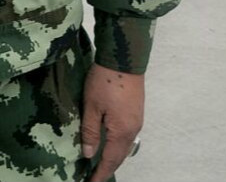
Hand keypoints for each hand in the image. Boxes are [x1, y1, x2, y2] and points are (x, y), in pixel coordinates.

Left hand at [80, 63, 143, 181]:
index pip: (110, 160)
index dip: (100, 174)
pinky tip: (109, 143)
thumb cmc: (105, 81)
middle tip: (94, 177)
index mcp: (122, 132)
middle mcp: (133, 130)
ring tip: (99, 163)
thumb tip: (88, 154)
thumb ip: (90, 131)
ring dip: (113, 157)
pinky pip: (127, 136)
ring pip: (124, 146)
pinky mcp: (136, 111)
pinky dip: (117, 145)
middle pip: (119, 156)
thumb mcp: (92, 105)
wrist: (124, 57)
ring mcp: (137, 120)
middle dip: (107, 168)